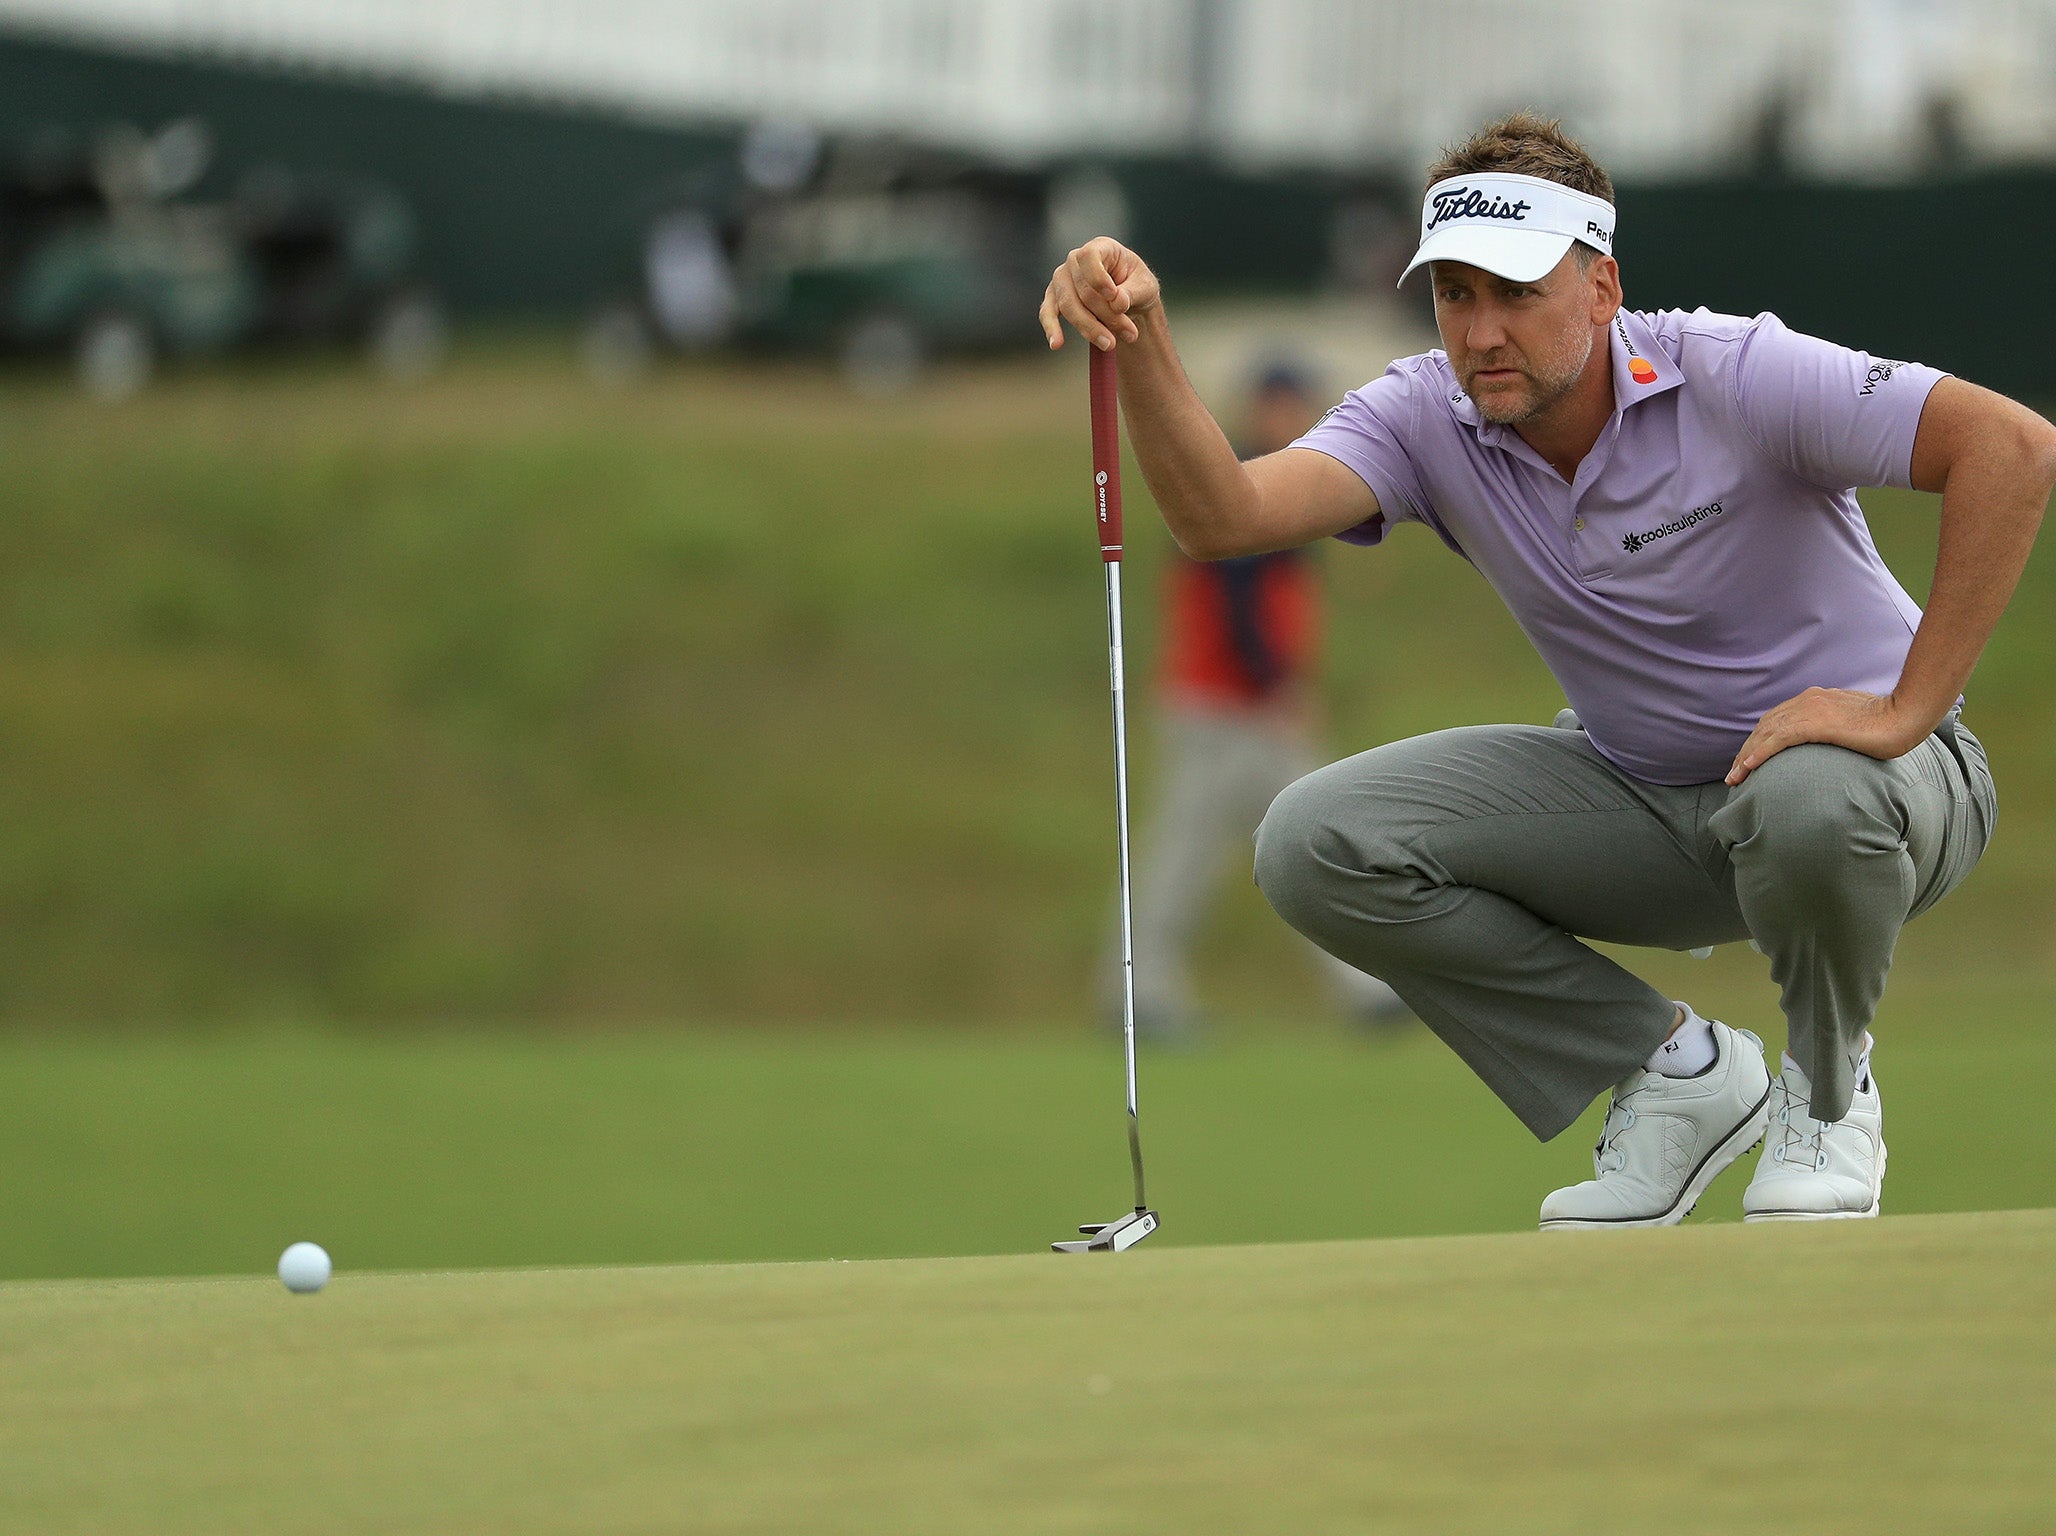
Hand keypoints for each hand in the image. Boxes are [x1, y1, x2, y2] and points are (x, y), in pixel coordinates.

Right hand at [1038, 238, 1159, 352]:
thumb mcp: (1145, 287)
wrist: (1129, 301)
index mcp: (1100, 248)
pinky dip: (1052, 329)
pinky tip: (1056, 344)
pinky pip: (1047, 313)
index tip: (1113, 296)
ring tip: (1111, 344)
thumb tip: (1117, 303)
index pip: (1089, 256)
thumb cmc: (1136, 287)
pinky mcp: (1054, 299)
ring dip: (1090, 328)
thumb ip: (1132, 293)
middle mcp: (1075, 260)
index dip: (1098, 277)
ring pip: (1068, 306)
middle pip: (1083, 290)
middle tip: (1130, 334)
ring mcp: (1062, 279)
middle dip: (1107, 316)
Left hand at [1724, 687, 1933, 785]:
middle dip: (1746, 750)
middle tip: (1734, 773)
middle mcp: (1808, 700)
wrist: (1906, 713)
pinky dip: (1759, 754)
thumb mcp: (1855, 721)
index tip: (1748, 760)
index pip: (1777, 719)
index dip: (1759, 740)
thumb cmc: (1889, 721)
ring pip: (1766, 734)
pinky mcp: (1816, 723)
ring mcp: (1810, 710)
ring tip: (1735, 777)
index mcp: (1816, 699)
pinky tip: (1747, 768)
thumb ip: (1837, 726)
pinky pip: (1778, 740)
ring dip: (1746, 757)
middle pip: (1765, 727)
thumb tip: (1835, 740)